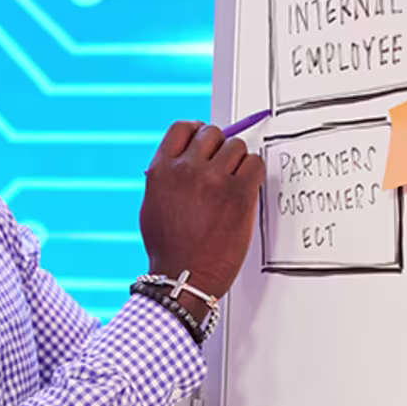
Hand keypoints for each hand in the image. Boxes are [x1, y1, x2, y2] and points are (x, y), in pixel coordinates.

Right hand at [140, 120, 264, 314]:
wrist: (184, 277)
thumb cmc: (168, 250)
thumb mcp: (151, 207)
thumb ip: (164, 179)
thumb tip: (179, 163)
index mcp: (161, 170)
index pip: (182, 128)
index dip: (197, 131)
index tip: (205, 141)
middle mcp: (186, 169)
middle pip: (212, 133)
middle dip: (219, 147)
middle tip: (223, 168)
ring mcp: (213, 179)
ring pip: (237, 146)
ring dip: (238, 161)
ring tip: (234, 184)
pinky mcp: (238, 193)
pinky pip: (255, 164)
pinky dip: (254, 173)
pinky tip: (247, 188)